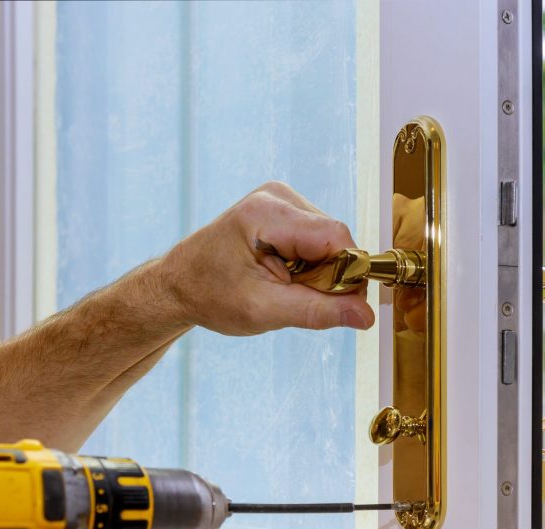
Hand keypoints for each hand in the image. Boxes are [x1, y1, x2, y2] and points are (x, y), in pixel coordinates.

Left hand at [158, 181, 374, 335]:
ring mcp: (281, 200)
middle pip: (336, 238)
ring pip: (331, 241)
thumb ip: (318, 311)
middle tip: (293, 297)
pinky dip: (310, 264)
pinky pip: (319, 240)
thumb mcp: (264, 311)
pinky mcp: (285, 210)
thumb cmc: (210, 295)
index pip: (336, 237)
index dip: (346, 274)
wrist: (179, 285)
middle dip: (329, 276)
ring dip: (319, 272)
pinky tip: (284, 274)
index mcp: (266, 214)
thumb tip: (366, 316)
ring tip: (282, 286)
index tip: (334, 306)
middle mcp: (277, 196)